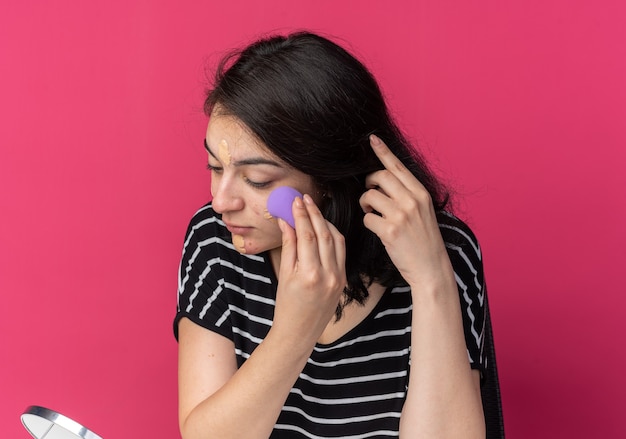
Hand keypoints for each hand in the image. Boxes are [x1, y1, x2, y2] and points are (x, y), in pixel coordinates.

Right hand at [272, 194, 346, 344]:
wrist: (299, 332)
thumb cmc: (286, 305)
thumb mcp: (284, 274)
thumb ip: (288, 245)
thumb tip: (287, 220)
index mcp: (309, 274)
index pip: (307, 235)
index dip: (301, 215)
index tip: (295, 201)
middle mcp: (328, 275)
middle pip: (323, 234)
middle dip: (314, 213)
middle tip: (304, 199)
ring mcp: (339, 277)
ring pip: (336, 240)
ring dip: (325, 222)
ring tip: (313, 209)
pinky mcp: (343, 279)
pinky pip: (341, 251)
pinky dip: (333, 236)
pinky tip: (323, 227)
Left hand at [359, 135, 453, 290]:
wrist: (431, 267)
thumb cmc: (424, 240)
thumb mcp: (423, 212)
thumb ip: (407, 195)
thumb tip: (382, 182)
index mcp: (421, 193)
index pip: (398, 166)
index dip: (383, 151)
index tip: (372, 139)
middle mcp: (412, 200)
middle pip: (379, 177)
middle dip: (368, 183)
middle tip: (369, 194)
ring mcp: (401, 215)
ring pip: (369, 196)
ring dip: (365, 204)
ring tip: (372, 213)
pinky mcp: (390, 230)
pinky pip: (367, 218)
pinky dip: (368, 222)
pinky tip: (376, 228)